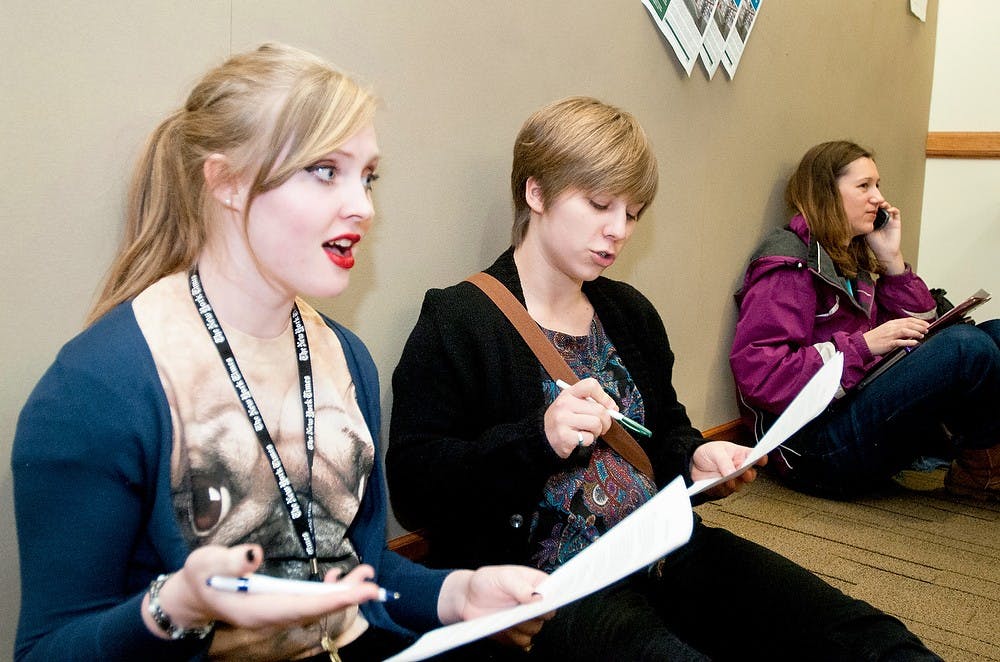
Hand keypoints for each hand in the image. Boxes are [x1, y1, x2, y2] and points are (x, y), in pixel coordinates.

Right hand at [143, 545, 380, 637]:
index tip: (359, 593)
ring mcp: (277, 611)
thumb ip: (231, 559)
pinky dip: (327, 590)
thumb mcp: (208, 561)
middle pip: (315, 609)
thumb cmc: (202, 574)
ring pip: (316, 605)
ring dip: (342, 592)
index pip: (302, 606)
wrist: (195, 592)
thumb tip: (254, 554)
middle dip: (345, 597)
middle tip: (373, 584)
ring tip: (365, 575)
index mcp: (257, 609)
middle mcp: (272, 615)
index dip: (333, 599)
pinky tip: (338, 576)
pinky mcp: (280, 603)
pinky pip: (310, 601)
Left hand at [438, 566, 552, 648]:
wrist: (468, 599)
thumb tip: (538, 597)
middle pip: (547, 615)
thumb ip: (520, 586)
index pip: (556, 591)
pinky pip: (522, 641)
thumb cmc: (486, 582)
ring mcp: (527, 619)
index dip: (556, 597)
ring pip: (535, 630)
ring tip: (506, 615)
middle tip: (519, 608)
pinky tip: (502, 625)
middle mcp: (535, 603)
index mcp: (537, 584)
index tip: (546, 601)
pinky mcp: (517, 633)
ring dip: (521, 625)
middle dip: (534, 614)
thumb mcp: (503, 577)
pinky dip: (513, 636)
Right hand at [543, 377, 615, 457]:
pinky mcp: (564, 437)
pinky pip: (589, 438)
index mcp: (568, 393)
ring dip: (597, 431)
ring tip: (589, 431)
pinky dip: (588, 440)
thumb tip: (613, 409)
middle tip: (602, 425)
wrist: (543, 435)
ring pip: (596, 424)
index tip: (609, 406)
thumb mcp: (572, 404)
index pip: (590, 385)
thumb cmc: (563, 419)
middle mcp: (564, 404)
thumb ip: (590, 403)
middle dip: (606, 420)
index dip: (604, 396)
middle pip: (599, 409)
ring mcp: (563, 420)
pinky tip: (580, 438)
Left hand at [690, 441, 765, 498]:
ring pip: (739, 485)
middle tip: (744, 472)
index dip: (761, 458)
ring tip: (728, 479)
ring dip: (734, 483)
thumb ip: (724, 461)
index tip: (762, 459)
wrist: (694, 462)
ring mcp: (733, 480)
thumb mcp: (716, 451)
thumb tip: (732, 473)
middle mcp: (740, 469)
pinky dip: (721, 488)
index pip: (755, 456)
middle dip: (748, 474)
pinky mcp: (723, 489)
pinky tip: (716, 484)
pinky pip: (724, 491)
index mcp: (741, 455)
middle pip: (750, 474)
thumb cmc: (709, 453)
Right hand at [863, 317, 929, 355]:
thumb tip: (910, 330)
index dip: (919, 321)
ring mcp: (889, 335)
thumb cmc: (875, 337)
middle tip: (927, 329)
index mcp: (891, 323)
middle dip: (920, 326)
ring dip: (916, 332)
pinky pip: (900, 342)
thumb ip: (897, 328)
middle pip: (908, 324)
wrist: (863, 343)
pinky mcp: (888, 343)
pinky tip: (915, 342)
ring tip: (922, 335)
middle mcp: (891, 328)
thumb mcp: (886, 329)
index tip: (927, 324)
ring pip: (905, 331)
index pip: (908, 320)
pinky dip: (909, 341)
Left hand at [865, 204, 904, 273]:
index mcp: (873, 218)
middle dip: (876, 200)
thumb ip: (862, 223)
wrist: (884, 251)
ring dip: (884, 203)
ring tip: (879, 203)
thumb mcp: (865, 230)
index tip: (863, 201)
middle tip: (871, 200)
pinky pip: (896, 212)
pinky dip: (893, 209)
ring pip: (887, 206)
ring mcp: (889, 218)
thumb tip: (853, 215)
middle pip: (879, 205)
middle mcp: (881, 217)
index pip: (871, 207)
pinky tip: (889, 209)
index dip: (868, 203)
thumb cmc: (874, 243)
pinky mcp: (896, 221)